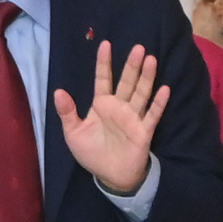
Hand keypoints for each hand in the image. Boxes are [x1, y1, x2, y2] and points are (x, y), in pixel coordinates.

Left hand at [51, 39, 170, 198]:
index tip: (106, 45)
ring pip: (141, 93)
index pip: (103, 79)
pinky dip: (158, 103)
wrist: (110, 176)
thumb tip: (58, 91)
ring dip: (147, 77)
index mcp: (102, 105)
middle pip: (127, 82)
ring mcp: (133, 118)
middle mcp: (119, 107)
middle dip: (131, 65)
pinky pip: (152, 115)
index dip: (104, 63)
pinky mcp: (143, 131)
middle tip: (138, 47)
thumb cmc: (92, 153)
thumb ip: (68, 113)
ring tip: (151, 60)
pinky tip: (165, 89)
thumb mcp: (73, 133)